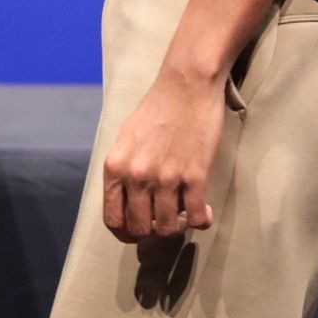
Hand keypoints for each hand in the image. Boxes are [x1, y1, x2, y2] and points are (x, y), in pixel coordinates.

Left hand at [101, 65, 226, 242]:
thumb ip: (123, 171)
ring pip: (167, 229)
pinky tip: (204, 212)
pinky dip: (201, 221)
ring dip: (177, 227)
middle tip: (164, 221)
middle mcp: (136, 176)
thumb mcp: (126, 138)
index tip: (139, 231)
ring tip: (184, 214)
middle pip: (140, 230)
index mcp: (115, 167)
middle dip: (152, 232)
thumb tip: (128, 202)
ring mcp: (165, 178)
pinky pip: (196, 218)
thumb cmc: (158, 108)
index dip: (126, 233)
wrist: (187, 84)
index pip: (113, 220)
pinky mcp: (194, 176)